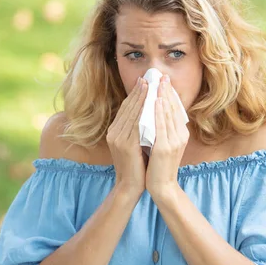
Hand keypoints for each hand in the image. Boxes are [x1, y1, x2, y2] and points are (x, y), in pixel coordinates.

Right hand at [106, 77, 147, 199]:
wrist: (130, 186)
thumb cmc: (136, 166)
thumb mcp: (135, 144)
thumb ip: (137, 130)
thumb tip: (148, 113)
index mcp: (115, 131)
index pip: (126, 108)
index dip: (135, 94)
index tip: (144, 81)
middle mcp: (114, 132)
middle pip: (128, 107)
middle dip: (139, 91)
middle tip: (148, 77)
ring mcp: (118, 138)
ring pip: (132, 113)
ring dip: (142, 97)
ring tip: (150, 85)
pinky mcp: (126, 145)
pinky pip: (136, 124)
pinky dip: (144, 112)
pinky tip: (151, 103)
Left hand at [146, 75, 188, 198]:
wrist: (161, 187)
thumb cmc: (159, 166)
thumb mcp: (164, 144)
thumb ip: (163, 130)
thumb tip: (156, 112)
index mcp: (180, 134)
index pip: (176, 110)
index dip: (170, 94)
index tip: (164, 81)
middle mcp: (180, 136)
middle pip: (174, 109)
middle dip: (167, 92)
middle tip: (162, 76)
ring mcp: (174, 142)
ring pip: (168, 114)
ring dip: (163, 97)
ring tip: (158, 84)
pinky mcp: (165, 148)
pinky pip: (162, 125)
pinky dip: (160, 112)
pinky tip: (156, 101)